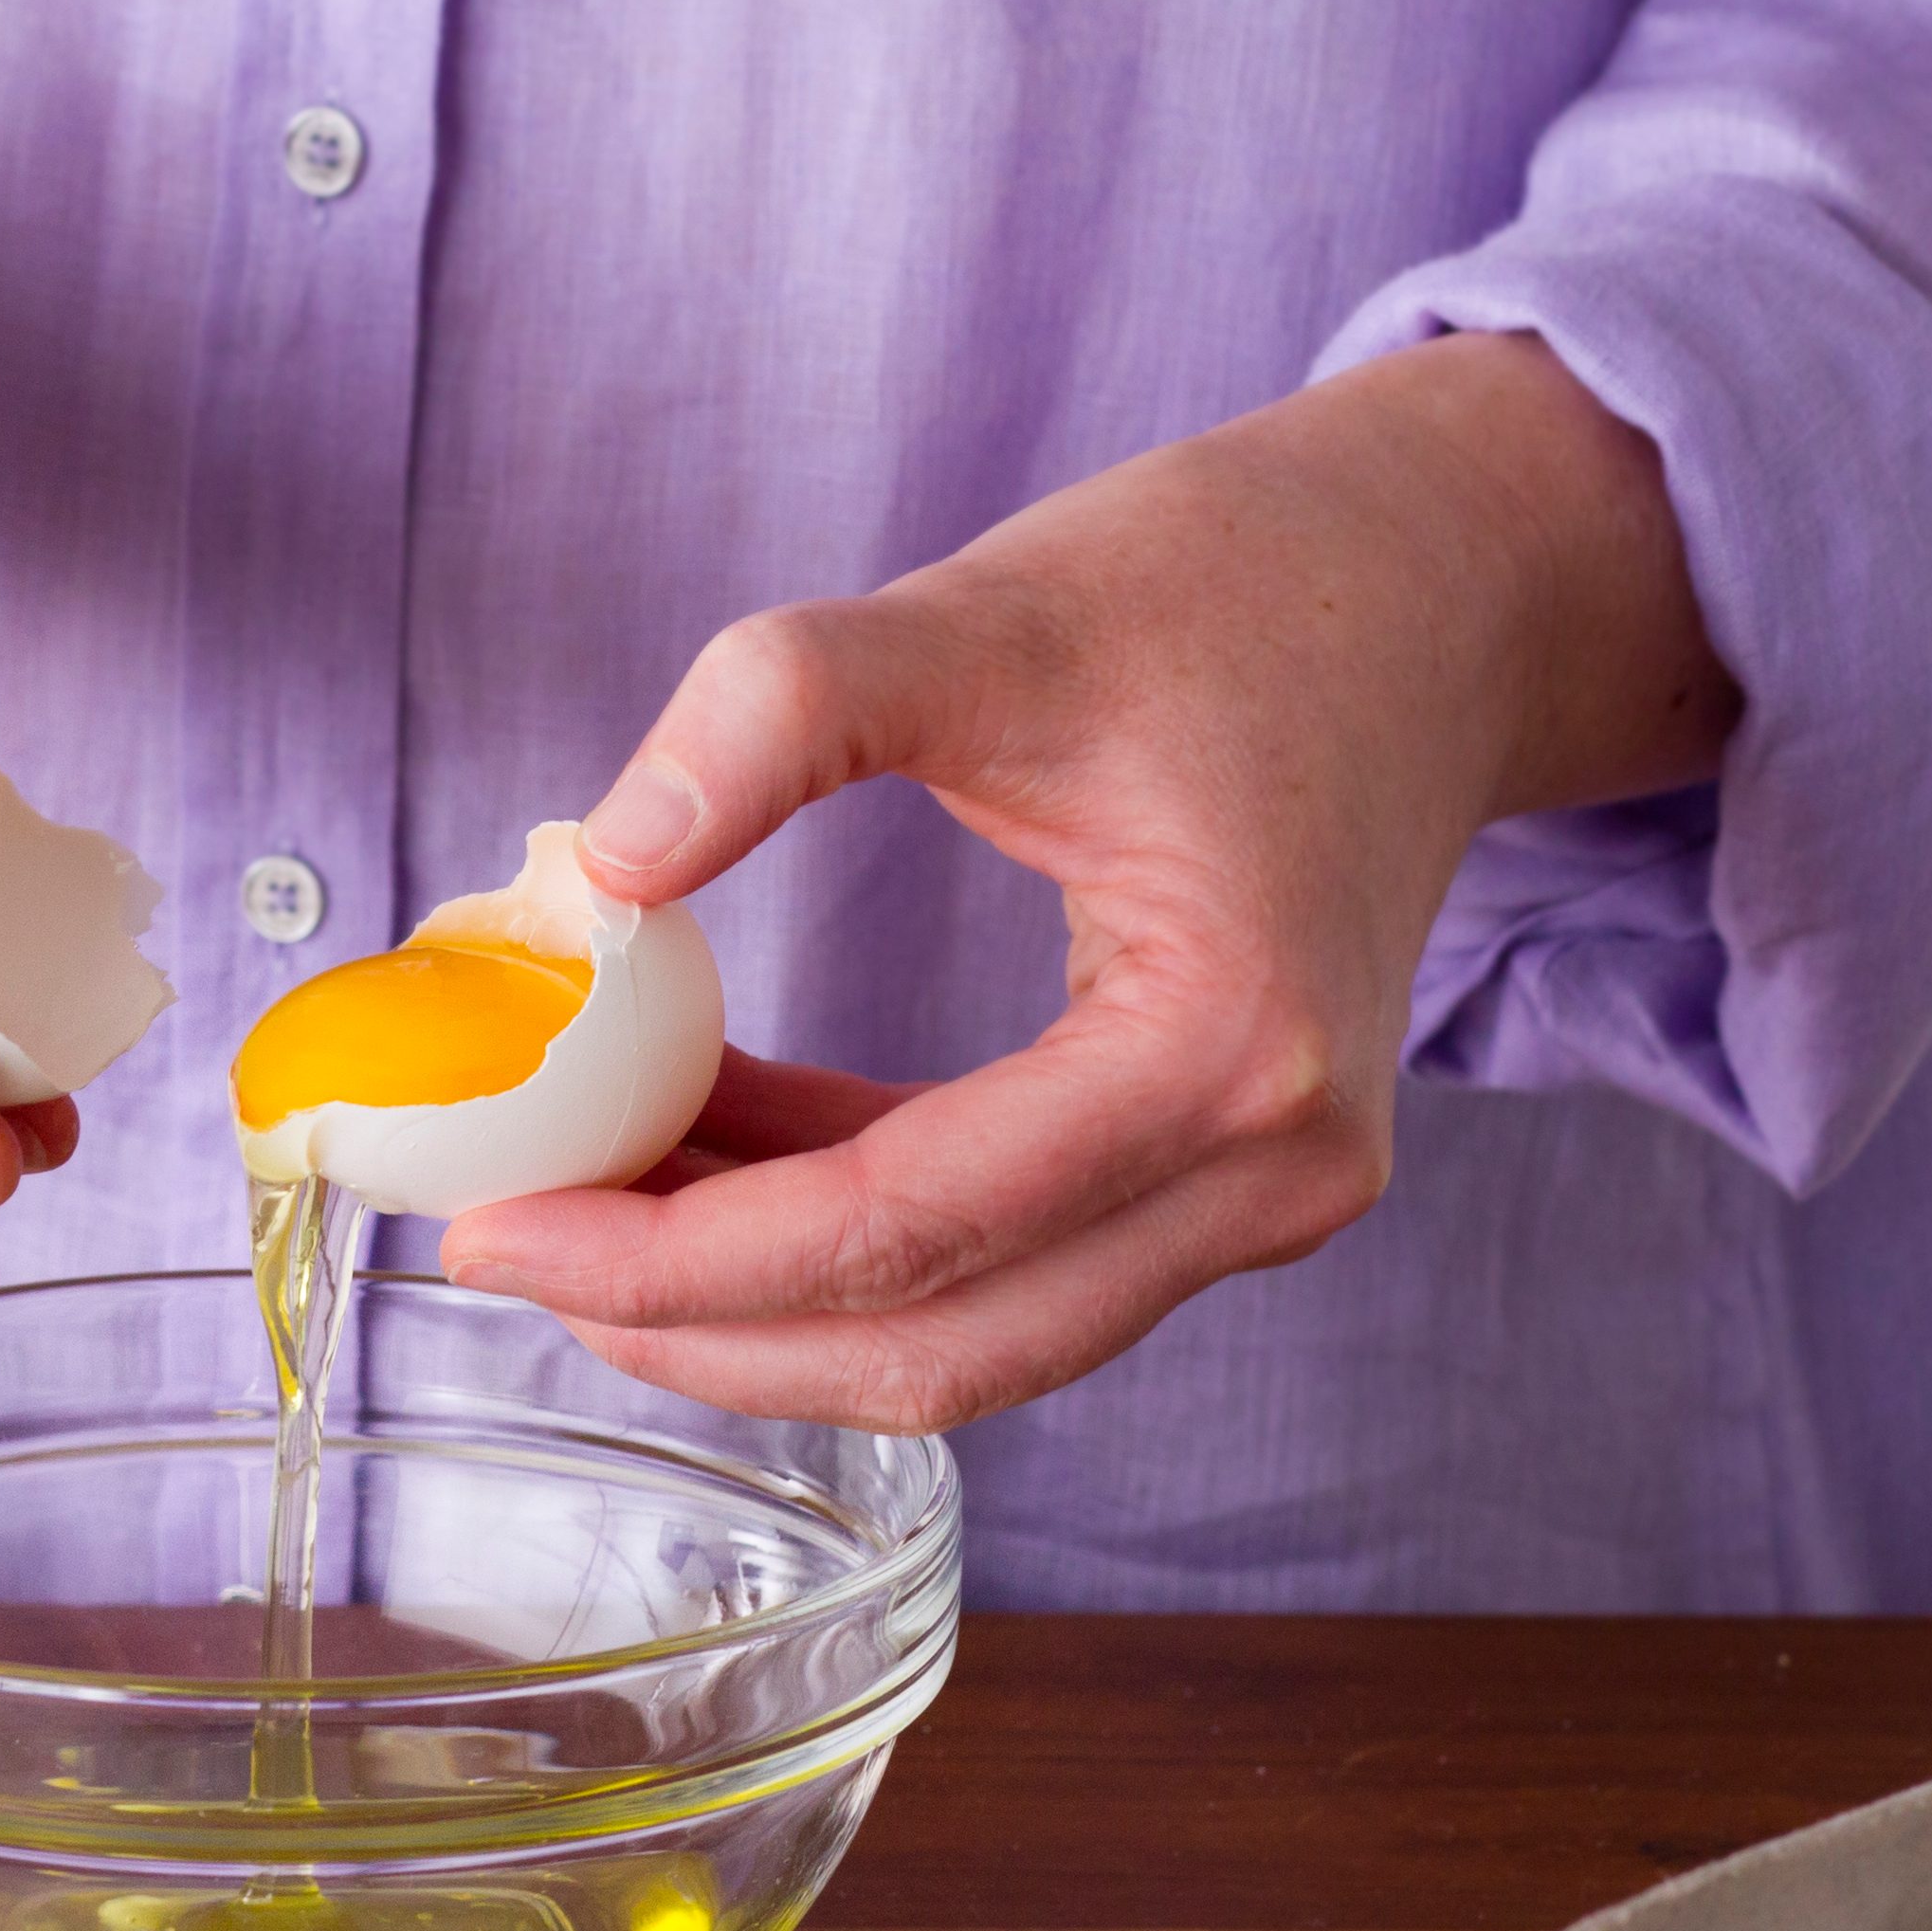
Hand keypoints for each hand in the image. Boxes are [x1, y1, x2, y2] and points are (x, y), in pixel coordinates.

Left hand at [436, 332, 1733, 1432]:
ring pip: (972, 1340)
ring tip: (579, 1206)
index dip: (672, 1257)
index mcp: (1229, 1052)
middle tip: (503, 1254)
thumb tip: (589, 871)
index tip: (491, 1232)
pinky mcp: (1225, 1178)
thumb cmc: (1239, 583)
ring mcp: (1266, 1199)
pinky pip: (1006, 1262)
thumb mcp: (990, 612)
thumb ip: (778, 713)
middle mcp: (1274, 1174)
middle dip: (700, 1326)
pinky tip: (700, 1149)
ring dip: (765, 1300)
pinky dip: (846, 1234)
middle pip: (940, 1346)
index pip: (899, 1227)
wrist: (1439, 587)